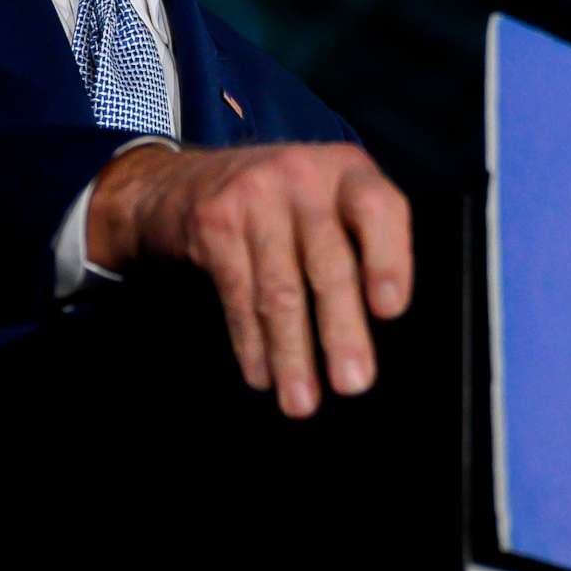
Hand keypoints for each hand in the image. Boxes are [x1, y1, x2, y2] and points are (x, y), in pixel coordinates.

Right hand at [86, 142, 412, 416]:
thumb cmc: (279, 203)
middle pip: (329, 263)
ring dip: (293, 354)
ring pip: (280, 290)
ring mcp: (254, 198)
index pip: (377, 209)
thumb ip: (360, 240)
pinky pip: (239, 296)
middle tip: (353, 382)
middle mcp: (303, 177)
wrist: (179, 181)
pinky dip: (252, 343)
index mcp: (348, 171)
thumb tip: (380, 328)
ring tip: (302, 399)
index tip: (390, 311)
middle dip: (341, 331)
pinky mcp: (213, 225)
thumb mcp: (328, 197)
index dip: (388, 259)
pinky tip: (262, 374)